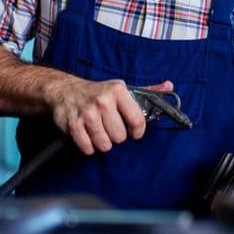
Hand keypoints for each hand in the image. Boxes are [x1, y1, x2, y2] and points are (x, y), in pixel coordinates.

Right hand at [49, 78, 172, 154]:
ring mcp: (87, 114)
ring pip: (105, 145)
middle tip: (109, 126)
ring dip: (102, 142)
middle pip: (120, 137)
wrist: (64, 90)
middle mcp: (102, 101)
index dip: (137, 132)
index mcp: (117, 91)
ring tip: (98, 130)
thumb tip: (169, 85)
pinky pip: (88, 148)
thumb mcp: (121, 88)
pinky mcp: (73, 125)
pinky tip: (87, 134)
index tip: (133, 131)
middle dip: (116, 136)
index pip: (138, 121)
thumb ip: (146, 89)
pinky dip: (88, 146)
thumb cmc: (97, 92)